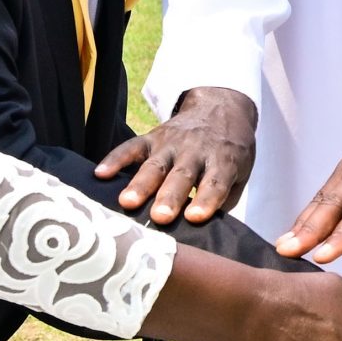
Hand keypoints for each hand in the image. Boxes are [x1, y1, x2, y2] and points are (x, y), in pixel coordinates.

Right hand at [96, 87, 256, 224]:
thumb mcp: (241, 173)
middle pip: (181, 175)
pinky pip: (131, 147)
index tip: (195, 217)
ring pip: (155, 164)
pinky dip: (115, 159)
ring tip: (127, 202)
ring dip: (140, 184)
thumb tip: (206, 232)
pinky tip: (100, 174)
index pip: (215, 182)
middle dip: (169, 196)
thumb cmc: (229, 153)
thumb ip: (225, 199)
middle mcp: (196, 150)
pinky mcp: (152, 137)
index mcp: (223, 160)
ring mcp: (172, 143)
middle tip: (159, 217)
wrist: (220, 109)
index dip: (206, 199)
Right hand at [281, 65, 341, 265]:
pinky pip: (324, 191)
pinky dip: (308, 211)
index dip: (341, 236)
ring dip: (302, 222)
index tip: (323, 256)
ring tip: (283, 246)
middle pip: (333, 203)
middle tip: (286, 252)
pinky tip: (297, 229)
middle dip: (309, 230)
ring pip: (323, 197)